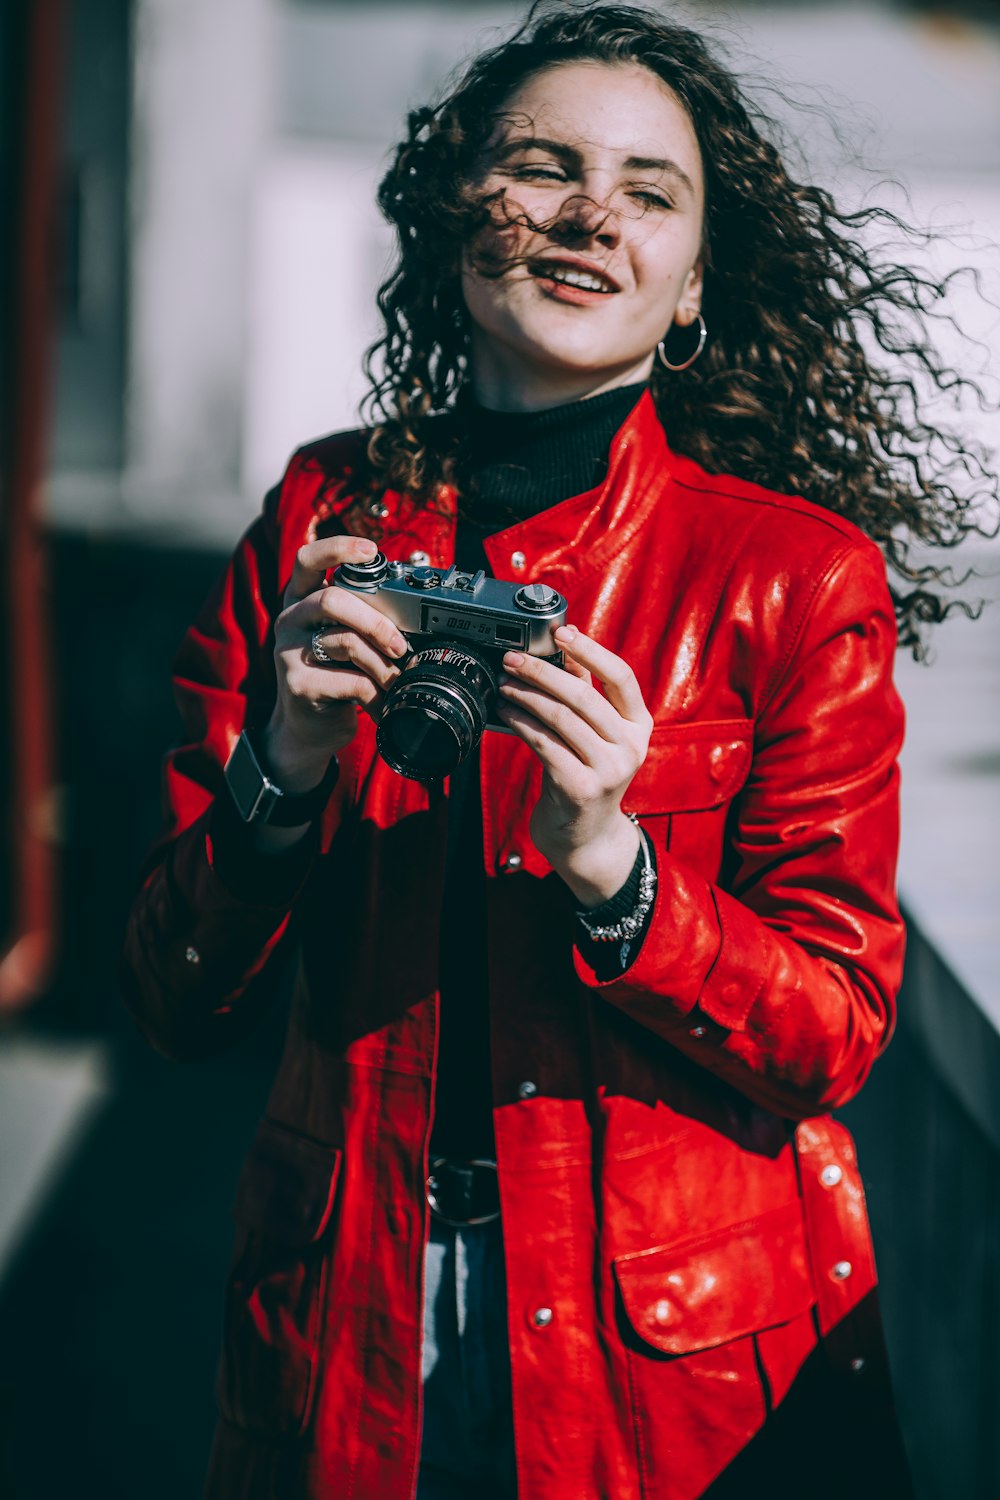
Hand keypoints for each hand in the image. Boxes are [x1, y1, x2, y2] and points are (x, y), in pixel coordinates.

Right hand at [263, 535, 407, 793]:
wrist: (307, 729)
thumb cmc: (333, 676)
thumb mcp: (342, 640)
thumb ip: (361, 618)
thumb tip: (413, 614)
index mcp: (301, 600)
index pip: (308, 560)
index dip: (338, 548)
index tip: (371, 549)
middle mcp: (289, 620)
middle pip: (331, 600)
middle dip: (376, 621)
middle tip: (399, 646)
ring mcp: (288, 652)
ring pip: (345, 642)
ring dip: (381, 664)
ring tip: (394, 681)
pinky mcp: (298, 685)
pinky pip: (350, 681)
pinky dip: (376, 694)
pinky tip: (380, 705)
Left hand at [495, 624, 652, 906]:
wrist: (585, 837)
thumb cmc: (587, 776)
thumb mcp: (596, 735)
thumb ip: (587, 693)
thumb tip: (569, 649)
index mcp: (639, 726)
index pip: (621, 677)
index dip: (590, 651)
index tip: (561, 632)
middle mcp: (630, 747)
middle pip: (583, 695)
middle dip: (542, 671)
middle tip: (512, 659)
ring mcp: (608, 770)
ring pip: (560, 718)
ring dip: (525, 696)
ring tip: (504, 685)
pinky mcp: (580, 788)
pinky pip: (544, 744)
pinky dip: (521, 723)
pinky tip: (506, 714)